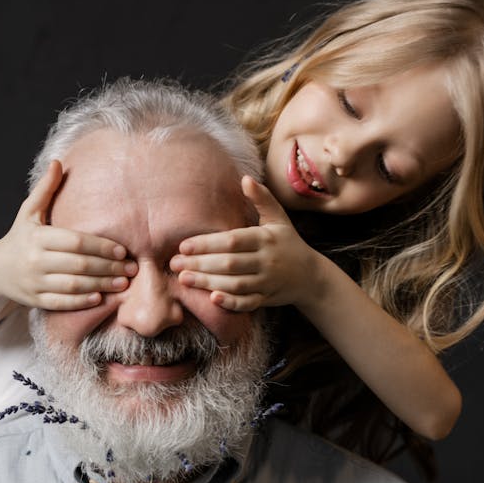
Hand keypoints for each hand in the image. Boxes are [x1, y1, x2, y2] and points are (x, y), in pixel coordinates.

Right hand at [0, 160, 136, 309]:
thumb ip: (45, 190)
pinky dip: (82, 302)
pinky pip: (63, 303)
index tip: (123, 250)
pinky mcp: (36, 300)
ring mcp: (36, 283)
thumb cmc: (20, 238)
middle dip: (108, 267)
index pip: (75, 241)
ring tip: (123, 283)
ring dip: (101, 285)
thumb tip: (58, 162)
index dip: (101, 246)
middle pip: (79, 265)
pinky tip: (100, 298)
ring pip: (74, 286)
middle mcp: (36, 260)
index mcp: (38, 237)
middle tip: (132, 268)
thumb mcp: (28, 212)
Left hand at [170, 176, 319, 310]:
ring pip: (235, 284)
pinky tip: (212, 299)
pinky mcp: (265, 299)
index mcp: (265, 239)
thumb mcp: (279, 219)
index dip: (207, 244)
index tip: (184, 245)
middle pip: (229, 264)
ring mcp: (266, 282)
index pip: (232, 241)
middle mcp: (266, 261)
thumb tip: (245, 179)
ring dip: (208, 283)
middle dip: (200, 264)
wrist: (310, 276)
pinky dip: (231, 303)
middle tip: (174, 264)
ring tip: (184, 279)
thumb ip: (262, 199)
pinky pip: (247, 303)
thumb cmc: (287, 243)